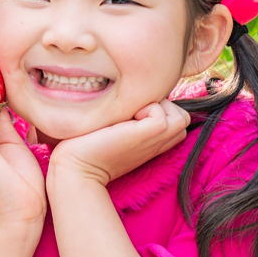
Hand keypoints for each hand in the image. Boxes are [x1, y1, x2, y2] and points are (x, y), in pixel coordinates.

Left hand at [49, 100, 189, 187]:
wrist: (75, 167)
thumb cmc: (85, 145)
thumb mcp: (113, 127)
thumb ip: (128, 115)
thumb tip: (130, 89)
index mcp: (151, 141)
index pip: (175, 119)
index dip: (159, 108)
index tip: (133, 111)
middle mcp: (157, 143)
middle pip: (182, 117)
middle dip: (162, 106)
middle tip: (134, 111)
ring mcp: (154, 141)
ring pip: (181, 116)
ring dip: (158, 106)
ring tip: (132, 114)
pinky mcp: (148, 136)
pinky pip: (162, 114)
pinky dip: (147, 108)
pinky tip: (125, 119)